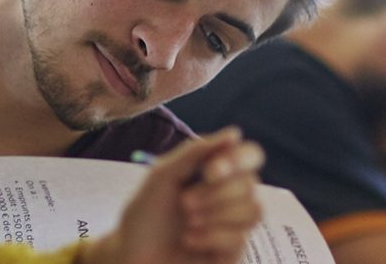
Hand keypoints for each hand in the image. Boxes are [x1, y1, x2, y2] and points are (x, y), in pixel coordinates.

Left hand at [86, 128, 265, 263]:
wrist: (132, 256)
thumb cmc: (145, 216)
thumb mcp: (162, 177)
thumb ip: (195, 152)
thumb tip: (234, 133)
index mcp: (216, 174)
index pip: (250, 156)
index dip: (238, 160)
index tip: (210, 171)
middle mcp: (230, 198)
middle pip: (251, 183)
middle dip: (216, 193)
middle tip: (185, 203)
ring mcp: (234, 226)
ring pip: (253, 210)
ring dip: (216, 214)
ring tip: (188, 222)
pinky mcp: (232, 253)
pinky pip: (240, 238)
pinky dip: (210, 236)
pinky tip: (189, 239)